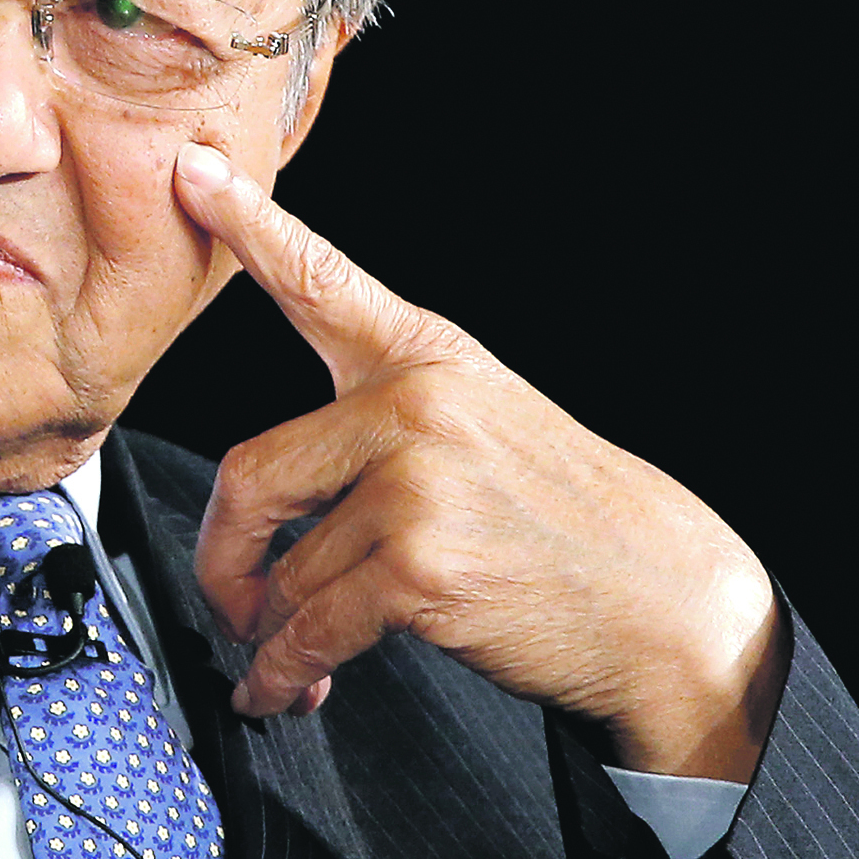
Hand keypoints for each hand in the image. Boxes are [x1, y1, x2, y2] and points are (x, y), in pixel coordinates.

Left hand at [173, 143, 788, 781]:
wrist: (670, 602)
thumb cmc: (567, 521)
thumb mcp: (483, 428)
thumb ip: (381, 428)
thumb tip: (268, 503)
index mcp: (427, 358)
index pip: (317, 277)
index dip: (246, 222)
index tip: (189, 173)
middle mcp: (416, 404)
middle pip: (252, 475)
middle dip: (228, 559)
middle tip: (234, 601)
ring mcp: (419, 481)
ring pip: (282, 568)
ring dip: (268, 630)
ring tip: (284, 655)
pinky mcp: (420, 563)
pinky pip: (309, 625)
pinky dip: (283, 668)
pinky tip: (285, 685)